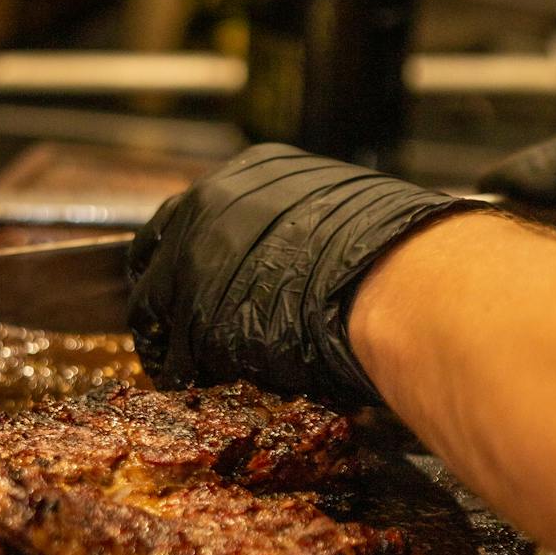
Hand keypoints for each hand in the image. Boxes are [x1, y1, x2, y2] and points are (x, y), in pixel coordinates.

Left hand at [128, 143, 480, 404]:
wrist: (398, 285)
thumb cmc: (391, 252)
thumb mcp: (338, 211)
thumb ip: (299, 224)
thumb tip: (300, 248)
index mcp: (252, 173)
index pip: (192, 211)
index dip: (188, 250)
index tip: (187, 276)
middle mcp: (211, 205)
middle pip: (158, 253)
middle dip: (164, 291)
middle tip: (171, 323)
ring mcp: (196, 259)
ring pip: (156, 304)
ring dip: (169, 336)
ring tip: (181, 363)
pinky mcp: (197, 316)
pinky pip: (175, 351)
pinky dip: (180, 369)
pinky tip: (194, 381)